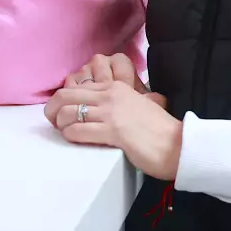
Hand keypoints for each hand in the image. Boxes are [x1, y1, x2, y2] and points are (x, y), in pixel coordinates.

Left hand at [44, 53, 183, 179]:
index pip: (76, 85)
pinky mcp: (113, 131)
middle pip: (65, 96)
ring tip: (65, 132)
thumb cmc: (158, 129)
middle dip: (52, 110)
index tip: (60, 111)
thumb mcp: (136, 104)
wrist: (178, 145)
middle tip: (53, 122)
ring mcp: (111, 112)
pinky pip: (78, 130)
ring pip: (67, 112)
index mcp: (116, 86)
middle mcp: (110, 95)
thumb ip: (117, 101)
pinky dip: (70, 136)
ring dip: (60, 124)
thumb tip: (97, 107)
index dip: (62, 99)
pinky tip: (74, 139)